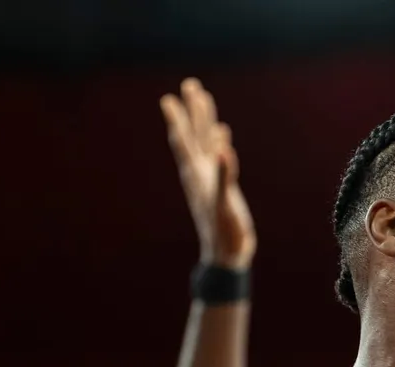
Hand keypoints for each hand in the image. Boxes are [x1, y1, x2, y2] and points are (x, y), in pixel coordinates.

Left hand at [161, 78, 256, 270]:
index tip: (168, 100)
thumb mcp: (223, 206)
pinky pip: (218, 158)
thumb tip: (223, 149)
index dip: (177, 121)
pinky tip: (222, 134)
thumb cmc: (224, 233)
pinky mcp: (221, 186)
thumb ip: (223, 177)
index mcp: (197, 176)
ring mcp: (210, 179)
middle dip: (192, 110)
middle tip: (190, 84)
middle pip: (194, 136)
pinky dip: (219, 142)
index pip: (184, 142)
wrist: (227, 255)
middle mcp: (200, 174)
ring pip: (206, 142)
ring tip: (202, 96)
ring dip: (204, 120)